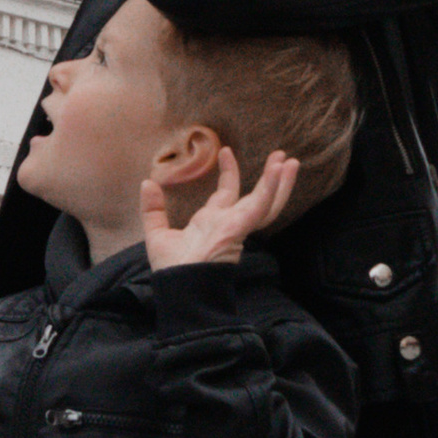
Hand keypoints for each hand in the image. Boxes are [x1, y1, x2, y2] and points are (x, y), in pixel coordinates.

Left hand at [142, 147, 297, 269]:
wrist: (180, 286)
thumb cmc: (172, 268)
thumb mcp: (157, 233)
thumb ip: (153, 209)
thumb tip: (147, 182)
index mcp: (212, 223)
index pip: (226, 194)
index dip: (228, 173)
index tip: (225, 152)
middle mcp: (228, 223)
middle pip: (255, 197)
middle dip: (269, 178)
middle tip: (280, 156)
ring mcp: (237, 226)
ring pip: (266, 202)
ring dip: (279, 182)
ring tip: (291, 161)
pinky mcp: (241, 228)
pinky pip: (261, 207)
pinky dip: (271, 188)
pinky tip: (280, 171)